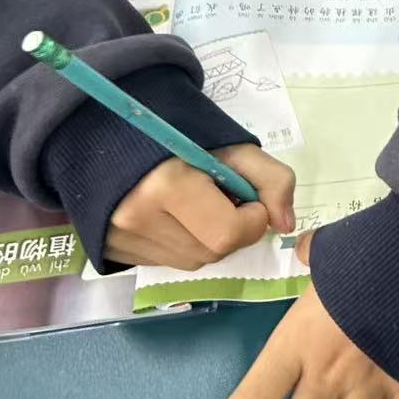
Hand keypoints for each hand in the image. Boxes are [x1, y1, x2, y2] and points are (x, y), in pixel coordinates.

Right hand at [106, 144, 294, 268]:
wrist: (113, 137)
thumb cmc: (179, 136)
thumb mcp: (233, 147)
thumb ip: (271, 179)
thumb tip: (285, 225)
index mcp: (165, 186)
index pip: (228, 232)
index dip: (251, 217)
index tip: (246, 196)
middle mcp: (138, 219)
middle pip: (214, 251)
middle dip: (233, 228)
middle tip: (222, 198)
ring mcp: (122, 240)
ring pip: (194, 261)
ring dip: (209, 238)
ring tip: (197, 204)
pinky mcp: (114, 252)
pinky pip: (170, 262)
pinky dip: (184, 243)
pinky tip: (176, 217)